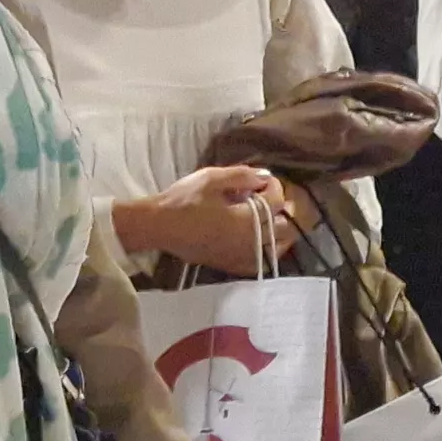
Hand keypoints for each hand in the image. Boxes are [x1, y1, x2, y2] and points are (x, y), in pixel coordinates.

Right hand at [113, 166, 293, 274]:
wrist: (158, 226)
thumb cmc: (183, 200)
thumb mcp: (212, 179)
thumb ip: (242, 176)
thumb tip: (266, 176)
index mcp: (247, 220)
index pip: (276, 203)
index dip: (275, 187)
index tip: (265, 180)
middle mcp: (249, 242)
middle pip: (283, 229)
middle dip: (282, 211)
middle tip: (271, 198)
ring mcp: (240, 256)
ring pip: (276, 249)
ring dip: (280, 234)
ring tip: (271, 220)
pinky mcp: (229, 264)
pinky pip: (258, 263)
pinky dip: (266, 252)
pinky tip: (262, 243)